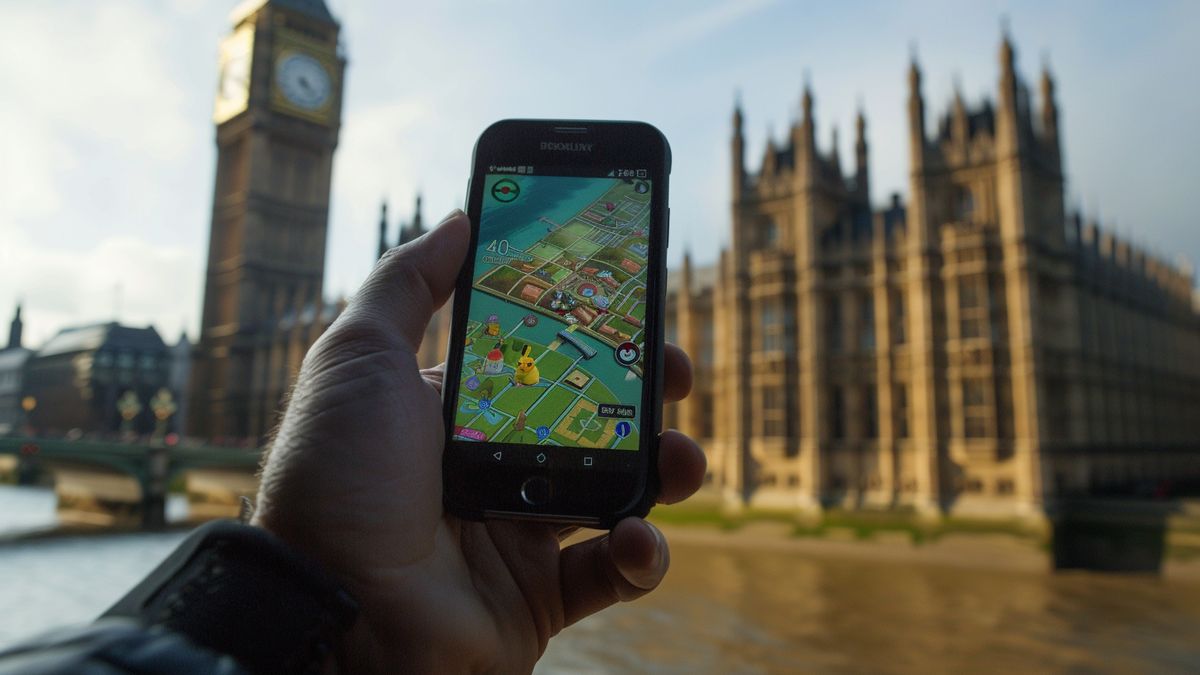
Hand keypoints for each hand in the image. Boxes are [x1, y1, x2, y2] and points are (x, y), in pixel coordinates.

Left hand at [253, 210, 706, 672]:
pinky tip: (636, 537)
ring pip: (616, 492)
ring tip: (678, 459)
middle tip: (673, 374)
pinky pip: (612, 573)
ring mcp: (518, 533)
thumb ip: (407, 283)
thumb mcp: (357, 356)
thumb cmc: (336, 476)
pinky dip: (642, 556)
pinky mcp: (539, 597)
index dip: (589, 335)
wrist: (329, 606)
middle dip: (641, 395)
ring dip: (662, 470)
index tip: (633, 307)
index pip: (539, 362)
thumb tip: (460, 218)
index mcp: (455, 413)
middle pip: (589, 420)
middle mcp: (491, 467)